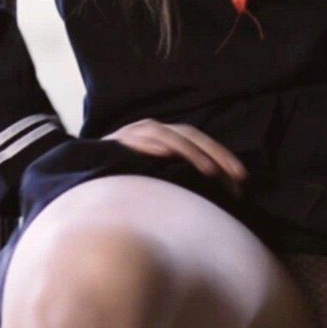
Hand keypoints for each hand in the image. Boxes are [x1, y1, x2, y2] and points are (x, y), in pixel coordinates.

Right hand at [105, 118, 247, 197]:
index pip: (202, 143)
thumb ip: (181, 182)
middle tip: (236, 175)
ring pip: (171, 135)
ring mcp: (138, 132)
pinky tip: (165, 152)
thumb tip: (216, 197)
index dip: (223, 158)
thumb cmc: (127, 181)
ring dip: (192, 152)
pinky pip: (139, 138)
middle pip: (192, 136)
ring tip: (209, 170)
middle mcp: (156, 130)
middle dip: (217, 154)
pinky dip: (153, 143)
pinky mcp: (120, 139)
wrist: (84, 171)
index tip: (242, 180)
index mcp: (168, 139)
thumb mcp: (159, 180)